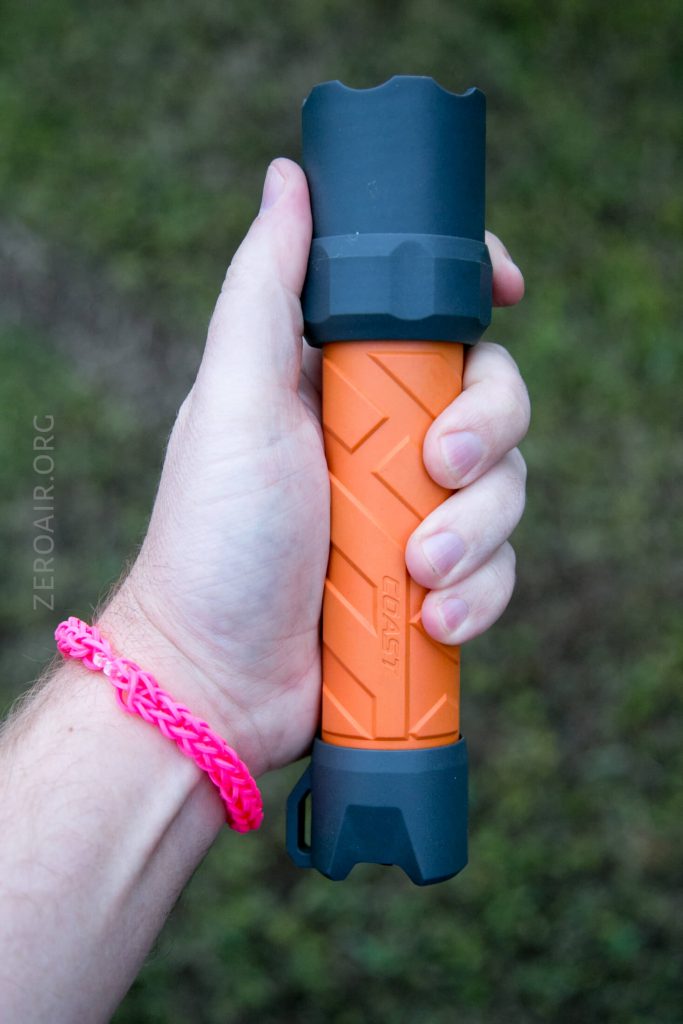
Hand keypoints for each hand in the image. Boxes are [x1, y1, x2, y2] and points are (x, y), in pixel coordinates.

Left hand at [104, 159, 527, 778]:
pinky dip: (480, 594)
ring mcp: (412, 510)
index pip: (428, 311)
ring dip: (477, 531)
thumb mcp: (234, 397)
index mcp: (338, 379)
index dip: (475, 288)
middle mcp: (384, 437)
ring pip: (507, 487)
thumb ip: (267, 288)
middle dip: (484, 431)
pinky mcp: (433, 578)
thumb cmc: (214, 535)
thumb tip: (290, 178)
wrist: (218, 675)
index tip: (507, 288)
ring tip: (418, 572)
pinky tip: (434, 619)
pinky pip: (499, 568)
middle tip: (436, 469)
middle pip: (493, 396)